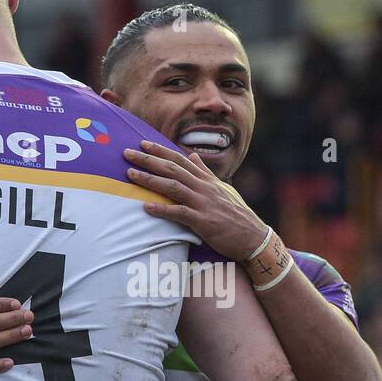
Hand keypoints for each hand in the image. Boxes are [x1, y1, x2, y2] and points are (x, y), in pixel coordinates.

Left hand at [124, 139, 266, 259]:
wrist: (254, 237)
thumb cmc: (237, 215)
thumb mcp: (222, 189)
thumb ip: (206, 173)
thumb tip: (194, 156)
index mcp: (206, 180)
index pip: (180, 160)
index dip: (161, 150)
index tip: (143, 143)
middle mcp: (203, 188)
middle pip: (172, 168)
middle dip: (148, 159)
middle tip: (127, 152)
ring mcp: (203, 203)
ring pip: (173, 187)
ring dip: (150, 180)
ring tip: (130, 175)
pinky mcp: (203, 222)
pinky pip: (180, 213)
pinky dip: (162, 209)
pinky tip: (146, 207)